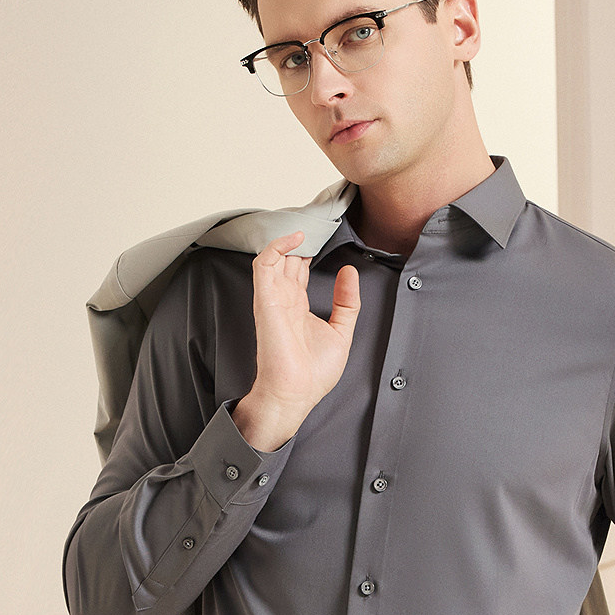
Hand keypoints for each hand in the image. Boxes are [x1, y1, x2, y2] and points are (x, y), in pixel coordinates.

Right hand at [239, 228, 360, 447]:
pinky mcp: (265, 300)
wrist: (295, 395)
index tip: (324, 232)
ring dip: (289, 237)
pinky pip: (264, 264)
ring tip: (309, 223)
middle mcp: (283, 299)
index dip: (309, 249)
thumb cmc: (312, 373)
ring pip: (274, 256)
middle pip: (287, 258)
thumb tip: (350, 272)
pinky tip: (296, 238)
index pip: (298, 268)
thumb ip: (347, 302)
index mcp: (297, 306)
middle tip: (319, 220)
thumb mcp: (342, 333)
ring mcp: (272, 298)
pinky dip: (276, 246)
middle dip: (301, 238)